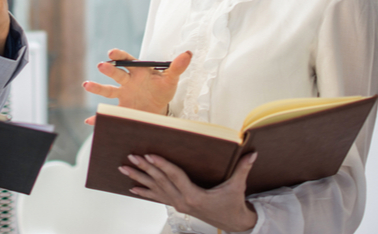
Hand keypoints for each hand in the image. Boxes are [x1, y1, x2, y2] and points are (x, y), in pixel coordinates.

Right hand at [82, 49, 191, 123]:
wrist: (159, 108)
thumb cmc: (163, 89)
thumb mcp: (171, 79)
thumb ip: (177, 67)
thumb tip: (188, 54)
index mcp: (138, 71)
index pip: (128, 60)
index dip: (120, 55)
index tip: (112, 52)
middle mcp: (127, 81)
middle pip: (117, 73)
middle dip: (109, 69)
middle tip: (102, 65)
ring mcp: (122, 94)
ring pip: (108, 90)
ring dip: (97, 87)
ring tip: (87, 84)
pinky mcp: (121, 108)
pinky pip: (108, 112)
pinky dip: (98, 117)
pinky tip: (90, 121)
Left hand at [121, 152, 258, 232]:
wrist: (234, 224)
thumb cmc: (233, 204)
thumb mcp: (237, 187)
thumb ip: (243, 169)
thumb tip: (252, 153)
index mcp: (195, 196)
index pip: (175, 177)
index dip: (162, 165)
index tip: (150, 155)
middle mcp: (183, 201)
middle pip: (161, 181)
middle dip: (145, 168)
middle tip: (131, 156)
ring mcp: (178, 204)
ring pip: (155, 189)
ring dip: (139, 178)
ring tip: (124, 169)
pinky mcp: (177, 205)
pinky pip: (157, 197)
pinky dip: (144, 192)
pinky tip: (132, 188)